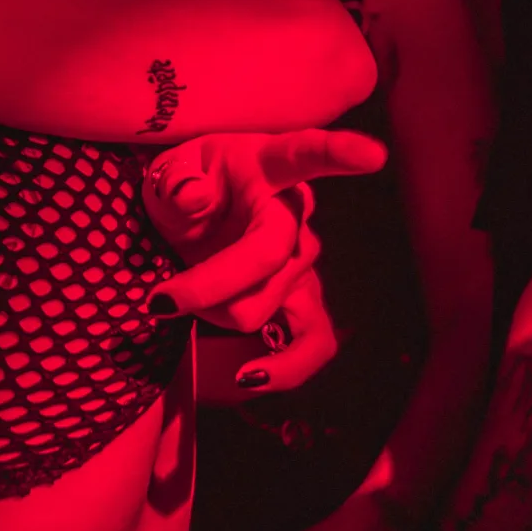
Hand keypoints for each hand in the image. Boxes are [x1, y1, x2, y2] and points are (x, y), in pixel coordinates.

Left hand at [144, 129, 384, 387]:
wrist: (192, 213)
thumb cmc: (188, 184)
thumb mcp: (170, 171)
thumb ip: (178, 183)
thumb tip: (193, 198)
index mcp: (268, 165)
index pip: (304, 154)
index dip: (338, 153)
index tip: (372, 154)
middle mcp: (297, 213)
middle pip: (266, 258)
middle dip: (206, 285)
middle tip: (159, 297)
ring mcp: (303, 260)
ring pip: (270, 303)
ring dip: (217, 313)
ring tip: (178, 308)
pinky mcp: (303, 301)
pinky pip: (313, 344)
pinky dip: (284, 368)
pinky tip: (250, 377)